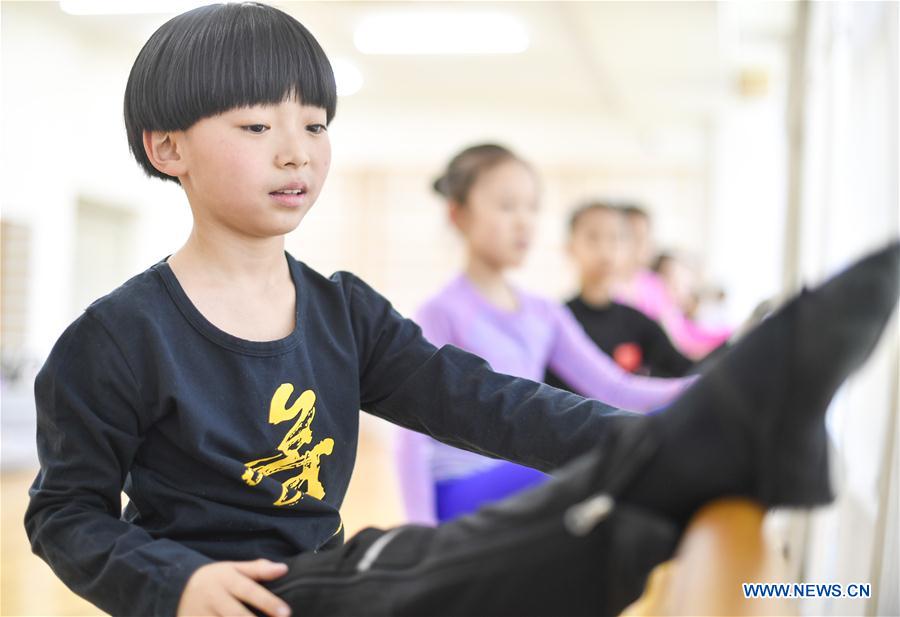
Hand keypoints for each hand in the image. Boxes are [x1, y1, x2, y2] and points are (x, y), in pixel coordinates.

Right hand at [176, 558, 291, 616]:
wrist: (177, 588)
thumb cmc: (216, 579)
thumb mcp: (233, 568)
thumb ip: (257, 569)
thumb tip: (284, 568)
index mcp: (224, 579)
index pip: (249, 590)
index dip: (268, 602)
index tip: (287, 612)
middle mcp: (213, 597)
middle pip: (237, 614)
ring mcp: (202, 616)